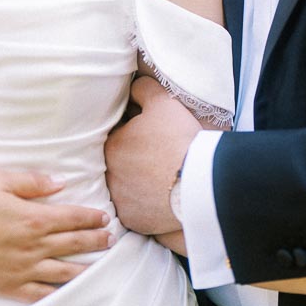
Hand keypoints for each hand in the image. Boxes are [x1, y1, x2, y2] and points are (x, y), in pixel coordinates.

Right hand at [0, 170, 112, 302]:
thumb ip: (32, 182)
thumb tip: (60, 183)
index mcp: (34, 218)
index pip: (73, 218)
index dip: (92, 218)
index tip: (104, 218)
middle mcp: (33, 246)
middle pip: (74, 244)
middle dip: (96, 241)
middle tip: (110, 240)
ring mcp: (22, 269)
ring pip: (63, 272)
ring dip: (85, 268)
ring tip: (100, 266)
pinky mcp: (7, 287)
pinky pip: (39, 294)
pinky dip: (57, 294)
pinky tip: (67, 293)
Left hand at [105, 76, 198, 234]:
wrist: (198, 184)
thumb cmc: (179, 141)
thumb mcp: (163, 103)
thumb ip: (143, 89)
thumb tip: (133, 85)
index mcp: (112, 144)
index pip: (118, 134)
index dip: (136, 133)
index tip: (152, 136)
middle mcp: (108, 173)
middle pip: (119, 161)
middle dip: (133, 158)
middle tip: (157, 157)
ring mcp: (119, 199)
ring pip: (124, 185)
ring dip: (136, 181)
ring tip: (159, 178)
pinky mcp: (132, 219)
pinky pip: (135, 209)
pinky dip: (144, 204)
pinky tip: (160, 197)